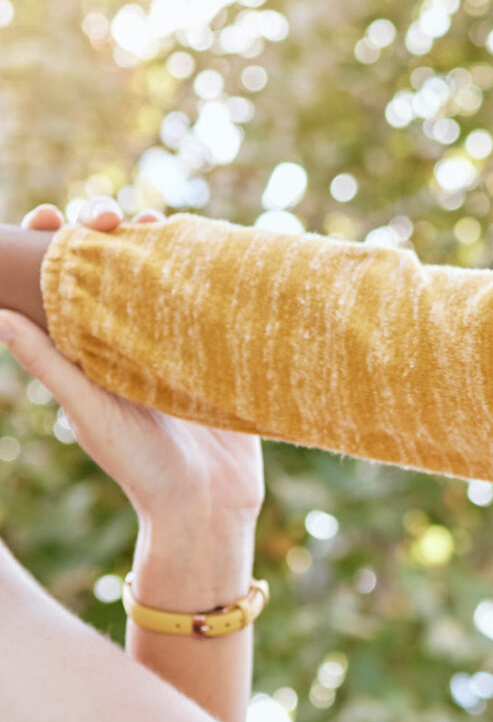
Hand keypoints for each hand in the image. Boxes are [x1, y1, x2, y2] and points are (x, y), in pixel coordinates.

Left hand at [2, 205, 261, 533]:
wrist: (210, 503)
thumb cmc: (139, 464)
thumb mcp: (88, 410)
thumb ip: (46, 361)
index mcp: (86, 345)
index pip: (60, 280)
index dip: (51, 241)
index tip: (49, 217)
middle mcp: (127, 335)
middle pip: (111, 263)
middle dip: (104, 227)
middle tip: (110, 218)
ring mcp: (174, 339)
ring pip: (159, 271)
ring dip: (154, 239)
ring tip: (155, 222)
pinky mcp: (217, 350)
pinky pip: (209, 298)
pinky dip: (206, 269)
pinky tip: (206, 248)